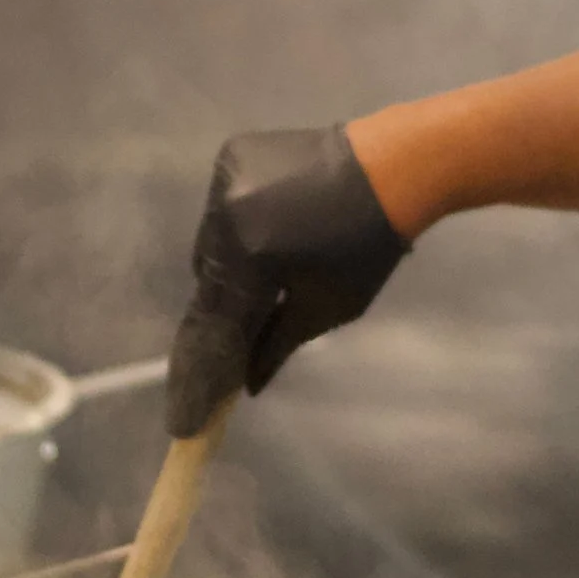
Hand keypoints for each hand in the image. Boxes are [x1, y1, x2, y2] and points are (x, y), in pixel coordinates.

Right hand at [165, 127, 407, 437]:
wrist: (393, 165)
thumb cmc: (369, 245)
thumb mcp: (328, 308)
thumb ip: (275, 346)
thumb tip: (242, 385)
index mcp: (252, 258)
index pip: (216, 328)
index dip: (201, 378)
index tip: (185, 420)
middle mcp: (225, 216)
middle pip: (206, 285)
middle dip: (220, 317)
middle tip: (232, 347)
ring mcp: (224, 180)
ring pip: (208, 245)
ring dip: (228, 269)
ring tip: (268, 275)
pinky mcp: (231, 156)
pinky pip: (219, 210)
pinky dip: (236, 229)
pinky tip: (270, 231)